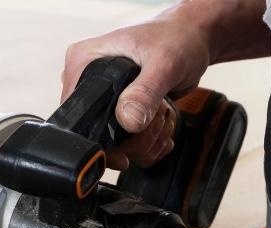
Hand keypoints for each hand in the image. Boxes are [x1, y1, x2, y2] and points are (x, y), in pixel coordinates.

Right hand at [61, 7, 213, 168]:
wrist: (193, 39)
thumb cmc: (177, 38)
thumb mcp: (164, 63)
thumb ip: (145, 92)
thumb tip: (128, 120)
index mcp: (83, 63)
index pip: (76, 113)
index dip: (100, 135)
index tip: (131, 140)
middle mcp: (86, 83)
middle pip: (96, 135)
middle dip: (134, 140)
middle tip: (158, 118)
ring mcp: (102, 99)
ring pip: (114, 145)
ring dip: (146, 141)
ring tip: (163, 115)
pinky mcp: (117, 111)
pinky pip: (127, 144)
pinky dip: (150, 142)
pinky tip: (162, 123)